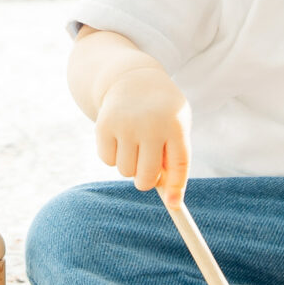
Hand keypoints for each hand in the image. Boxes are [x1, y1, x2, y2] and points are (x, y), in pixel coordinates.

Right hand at [95, 67, 189, 192]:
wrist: (133, 79)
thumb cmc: (162, 112)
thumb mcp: (176, 126)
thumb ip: (174, 158)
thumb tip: (168, 198)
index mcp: (176, 125)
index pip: (179, 165)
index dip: (176, 188)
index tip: (173, 205)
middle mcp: (151, 125)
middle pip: (147, 176)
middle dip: (146, 181)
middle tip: (147, 172)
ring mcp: (126, 124)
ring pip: (125, 171)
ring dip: (130, 166)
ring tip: (135, 145)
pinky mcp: (104, 125)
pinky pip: (108, 160)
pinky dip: (113, 156)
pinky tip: (120, 138)